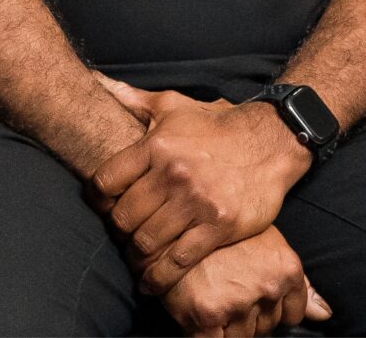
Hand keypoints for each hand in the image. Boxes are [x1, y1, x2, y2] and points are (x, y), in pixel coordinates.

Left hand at [90, 79, 314, 290]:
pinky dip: (161, 278)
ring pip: (148, 241)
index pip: (106, 181)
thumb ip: (131, 98)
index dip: (97, 201)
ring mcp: (196, 202)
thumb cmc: (214, 125)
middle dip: (118, 233)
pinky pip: (180, 260)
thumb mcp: (172, 105)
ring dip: (137, 257)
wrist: (270, 142)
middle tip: (121, 239)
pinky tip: (152, 283)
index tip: (102, 209)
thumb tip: (96, 80)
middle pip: (124, 217)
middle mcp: (173, 174)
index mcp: (155, 145)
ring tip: (136, 262)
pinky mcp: (219, 226)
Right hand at [162, 227, 331, 337]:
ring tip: (212, 298)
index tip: (250, 298)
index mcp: (286, 268)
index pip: (292, 315)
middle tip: (226, 292)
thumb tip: (324, 314)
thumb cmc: (218, 232)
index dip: (270, 310)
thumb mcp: (266, 244)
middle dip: (249, 316)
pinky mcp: (208, 315)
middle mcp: (268, 286)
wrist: (169, 223)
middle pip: (268, 327)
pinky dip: (210, 336)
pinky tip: (201, 319)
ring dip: (230, 326)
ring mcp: (239, 302)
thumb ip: (297, 284)